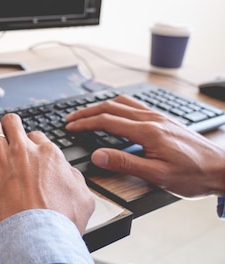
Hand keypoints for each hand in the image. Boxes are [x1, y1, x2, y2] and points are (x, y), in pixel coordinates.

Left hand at [0, 113, 94, 233]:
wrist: (36, 237)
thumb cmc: (59, 222)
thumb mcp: (83, 197)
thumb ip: (74, 178)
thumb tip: (69, 173)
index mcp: (48, 154)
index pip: (37, 135)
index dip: (32, 143)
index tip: (29, 151)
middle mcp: (24, 151)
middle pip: (12, 122)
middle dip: (10, 126)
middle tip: (8, 134)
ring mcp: (2, 159)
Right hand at [65, 94, 224, 197]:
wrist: (223, 169)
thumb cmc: (194, 175)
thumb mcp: (157, 176)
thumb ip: (125, 164)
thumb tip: (98, 155)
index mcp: (147, 131)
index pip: (106, 121)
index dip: (84, 123)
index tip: (69, 127)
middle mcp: (152, 119)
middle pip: (111, 107)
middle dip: (87, 111)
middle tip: (71, 118)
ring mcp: (159, 117)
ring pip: (123, 102)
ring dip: (101, 106)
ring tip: (88, 113)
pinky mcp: (165, 119)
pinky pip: (135, 105)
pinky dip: (118, 105)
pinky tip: (116, 112)